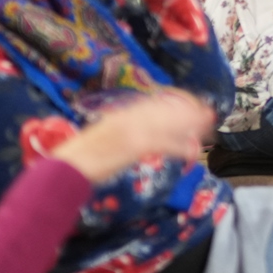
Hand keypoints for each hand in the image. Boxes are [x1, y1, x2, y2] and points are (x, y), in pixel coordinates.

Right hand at [52, 91, 214, 183]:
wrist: (64, 169)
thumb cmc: (75, 159)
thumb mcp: (98, 139)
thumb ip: (115, 133)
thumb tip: (130, 137)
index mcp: (118, 116)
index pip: (153, 104)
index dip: (174, 103)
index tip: (190, 103)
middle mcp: (127, 119)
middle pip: (165, 111)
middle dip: (188, 111)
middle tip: (209, 113)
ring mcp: (131, 131)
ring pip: (169, 125)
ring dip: (191, 126)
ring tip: (209, 128)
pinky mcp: (133, 146)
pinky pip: (163, 145)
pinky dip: (180, 147)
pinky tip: (192, 153)